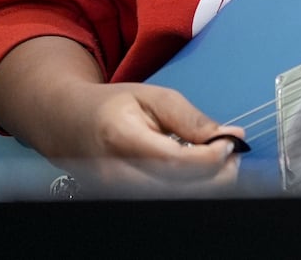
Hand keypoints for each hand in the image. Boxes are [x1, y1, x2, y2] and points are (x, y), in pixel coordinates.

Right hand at [41, 80, 244, 191]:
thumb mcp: (153, 97)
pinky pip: (162, 201)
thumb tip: (230, 135)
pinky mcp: (120, 202)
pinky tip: (199, 174)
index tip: (231, 143)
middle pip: (174, 189)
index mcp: (120, 138)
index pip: (173, 161)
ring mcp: (112, 194)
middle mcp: (113, 174)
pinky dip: (188, 189)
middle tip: (233, 156)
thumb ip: (191, 118)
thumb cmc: (112, 107)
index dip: (209, 157)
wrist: (66, 124)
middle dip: (214, 176)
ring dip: (205, 186)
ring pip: (171, 200)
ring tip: (220, 164)